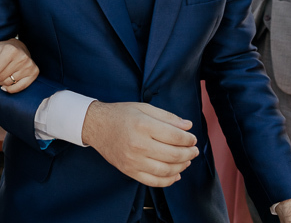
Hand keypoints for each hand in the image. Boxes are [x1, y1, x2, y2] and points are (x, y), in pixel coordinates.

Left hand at [0, 38, 38, 92]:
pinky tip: (4, 86)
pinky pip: (19, 88)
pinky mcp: (34, 72)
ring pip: (8, 83)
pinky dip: (10, 89)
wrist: (19, 47)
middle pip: (1, 78)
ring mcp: (29, 66)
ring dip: (0, 83)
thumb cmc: (1, 49)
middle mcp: (22, 58)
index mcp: (10, 51)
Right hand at [80, 101, 197, 186]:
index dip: (188, 139)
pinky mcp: (129, 170)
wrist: (96, 125)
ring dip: (181, 167)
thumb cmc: (120, 115)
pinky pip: (153, 181)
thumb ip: (167, 117)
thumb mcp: (143, 108)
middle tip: (194, 150)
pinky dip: (168, 180)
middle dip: (189, 153)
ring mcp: (133, 160)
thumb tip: (188, 126)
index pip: (174, 136)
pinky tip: (175, 174)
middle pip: (173, 154)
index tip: (192, 138)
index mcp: (143, 125)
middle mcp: (138, 144)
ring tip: (186, 161)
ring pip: (166, 170)